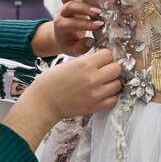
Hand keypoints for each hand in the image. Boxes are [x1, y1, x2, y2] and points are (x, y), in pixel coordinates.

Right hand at [2, 49, 121, 150]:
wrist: (43, 102)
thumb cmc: (51, 82)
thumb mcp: (68, 63)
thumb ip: (86, 61)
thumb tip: (100, 60)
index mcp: (85, 64)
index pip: (108, 54)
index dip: (104, 57)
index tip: (100, 60)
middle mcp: (93, 78)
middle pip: (117, 68)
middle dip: (110, 68)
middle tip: (102, 71)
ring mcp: (95, 94)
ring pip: (118, 84)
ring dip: (111, 82)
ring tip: (102, 83)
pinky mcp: (95, 107)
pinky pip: (113, 99)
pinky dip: (109, 96)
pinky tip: (101, 94)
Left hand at [53, 0, 103, 55]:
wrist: (60, 36)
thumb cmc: (69, 43)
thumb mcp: (73, 50)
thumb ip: (82, 47)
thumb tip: (91, 41)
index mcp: (61, 27)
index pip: (72, 24)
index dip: (85, 24)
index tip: (99, 25)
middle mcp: (61, 14)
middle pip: (69, 7)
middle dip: (83, 8)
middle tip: (97, 11)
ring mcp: (64, 5)